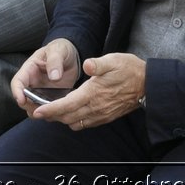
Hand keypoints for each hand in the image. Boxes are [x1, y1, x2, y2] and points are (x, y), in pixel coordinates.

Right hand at [10, 38, 80, 112]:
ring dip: (42, 113)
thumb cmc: (61, 49)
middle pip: (24, 100)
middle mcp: (33, 84)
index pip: (17, 82)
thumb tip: (54, 77)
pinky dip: (53, 114)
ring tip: (55, 112)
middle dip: (30, 107)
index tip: (21, 100)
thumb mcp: (58, 50)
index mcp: (29, 70)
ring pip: (35, 109)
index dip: (17, 92)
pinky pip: (49, 111)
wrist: (71, 56)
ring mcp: (41, 93)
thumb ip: (55, 61)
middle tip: (43, 109)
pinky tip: (62, 112)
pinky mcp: (51, 100)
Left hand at [29, 53, 146, 129]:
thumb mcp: (113, 60)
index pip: (66, 105)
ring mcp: (100, 115)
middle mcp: (94, 108)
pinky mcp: (105, 117)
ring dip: (62, 119)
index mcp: (93, 93)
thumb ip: (98, 64)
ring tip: (52, 113)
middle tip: (38, 112)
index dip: (49, 110)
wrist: (147, 85)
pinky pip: (84, 124)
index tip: (36, 111)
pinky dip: (74, 121)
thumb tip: (86, 64)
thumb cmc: (129, 70)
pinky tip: (72, 113)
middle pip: (66, 117)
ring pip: (74, 123)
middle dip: (51, 116)